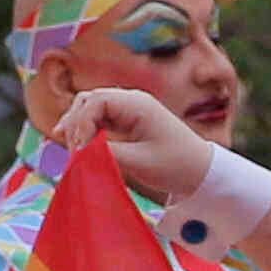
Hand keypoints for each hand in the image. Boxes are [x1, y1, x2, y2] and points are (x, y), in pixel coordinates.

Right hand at [50, 86, 216, 199]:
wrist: (198, 171)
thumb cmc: (174, 165)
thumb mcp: (138, 162)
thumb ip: (106, 154)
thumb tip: (78, 152)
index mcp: (137, 104)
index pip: (95, 101)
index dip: (80, 124)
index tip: (78, 151)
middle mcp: (130, 101)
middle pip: (88, 100)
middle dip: (74, 123)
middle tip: (72, 152)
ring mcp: (127, 110)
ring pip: (89, 108)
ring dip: (77, 126)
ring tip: (72, 150)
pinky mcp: (125, 122)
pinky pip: (97, 120)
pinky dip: (85, 132)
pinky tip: (77, 147)